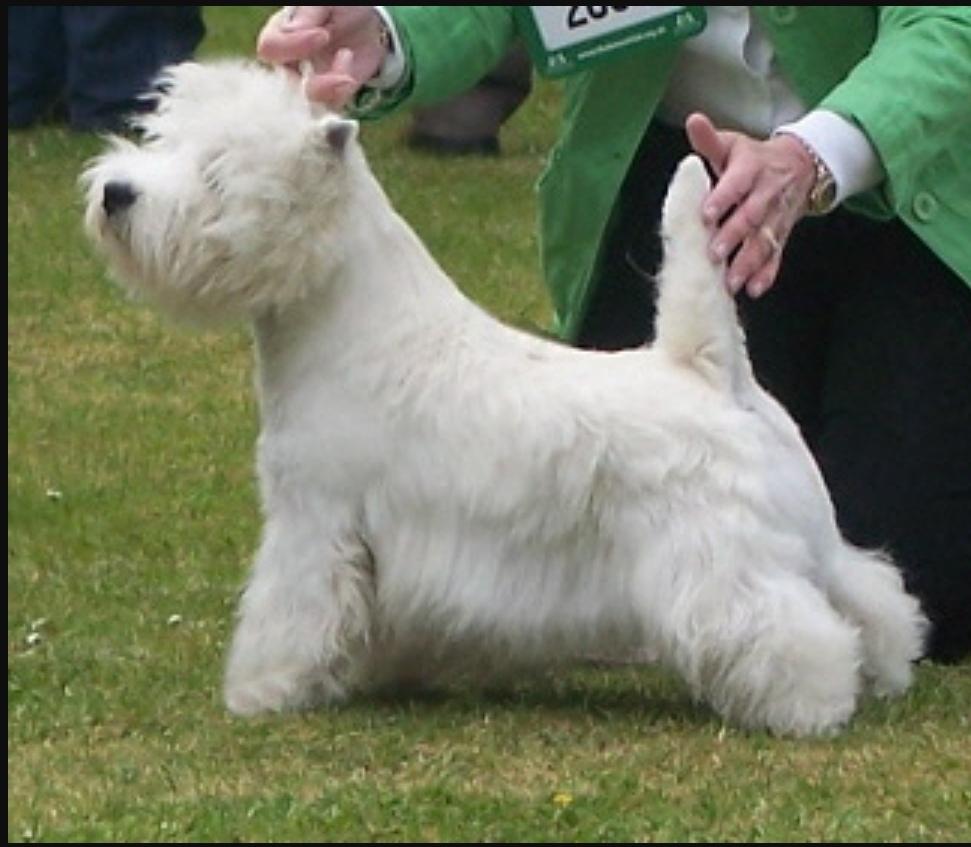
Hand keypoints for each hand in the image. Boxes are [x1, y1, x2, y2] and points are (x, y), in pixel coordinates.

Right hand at [256, 6, 387, 107]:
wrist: (371, 23)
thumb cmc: (342, 8)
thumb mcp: (324, 4)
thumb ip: (306, 15)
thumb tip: (289, 30)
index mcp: (282, 35)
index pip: (271, 48)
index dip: (292, 46)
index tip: (322, 35)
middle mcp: (290, 62)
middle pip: (283, 85)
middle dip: (308, 80)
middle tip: (334, 69)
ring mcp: (308, 82)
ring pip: (306, 100)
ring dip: (327, 90)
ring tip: (346, 76)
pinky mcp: (329, 96)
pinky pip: (329, 106)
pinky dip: (340, 95)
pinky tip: (350, 78)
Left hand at [685, 112, 816, 297]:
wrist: (801, 165)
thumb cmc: (754, 158)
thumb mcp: (734, 145)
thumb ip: (710, 140)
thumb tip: (693, 121)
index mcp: (752, 168)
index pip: (737, 182)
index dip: (723, 197)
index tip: (707, 213)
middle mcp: (766, 193)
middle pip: (751, 215)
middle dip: (733, 235)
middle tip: (714, 253)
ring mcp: (776, 216)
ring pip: (764, 240)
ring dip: (749, 262)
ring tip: (731, 280)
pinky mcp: (782, 234)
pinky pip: (777, 255)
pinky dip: (767, 273)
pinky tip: (755, 288)